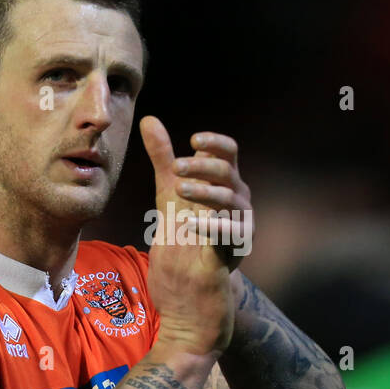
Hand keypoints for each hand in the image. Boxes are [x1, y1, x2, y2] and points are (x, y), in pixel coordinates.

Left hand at [165, 128, 254, 270]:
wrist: (188, 268)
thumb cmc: (184, 222)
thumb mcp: (168, 185)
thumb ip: (162, 155)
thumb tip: (148, 120)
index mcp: (225, 178)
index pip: (228, 151)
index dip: (215, 142)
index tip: (192, 140)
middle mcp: (237, 194)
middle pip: (227, 171)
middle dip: (202, 167)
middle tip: (176, 167)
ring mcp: (241, 219)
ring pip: (229, 198)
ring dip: (203, 191)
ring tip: (178, 189)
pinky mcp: (239, 244)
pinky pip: (230, 231)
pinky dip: (211, 225)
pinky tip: (189, 222)